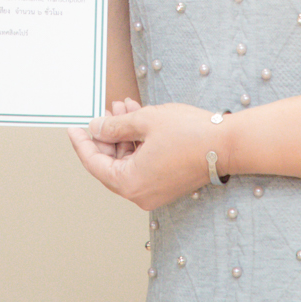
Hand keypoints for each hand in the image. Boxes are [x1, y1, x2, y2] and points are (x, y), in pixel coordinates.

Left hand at [66, 101, 220, 210]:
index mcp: (130, 183)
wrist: (227, 144)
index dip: (82, 143)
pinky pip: (143, 164)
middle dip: (107, 135)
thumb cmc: (189, 133)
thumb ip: (115, 126)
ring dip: (124, 135)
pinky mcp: (167, 184)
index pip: (94, 163)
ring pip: (128, 161)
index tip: (73, 129)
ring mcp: (154, 191)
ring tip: (123, 108)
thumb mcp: (144, 121)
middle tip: (106, 112)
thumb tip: (97, 128)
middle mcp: (140, 193)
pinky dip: (138, 143)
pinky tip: (138, 118)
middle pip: (110, 163)